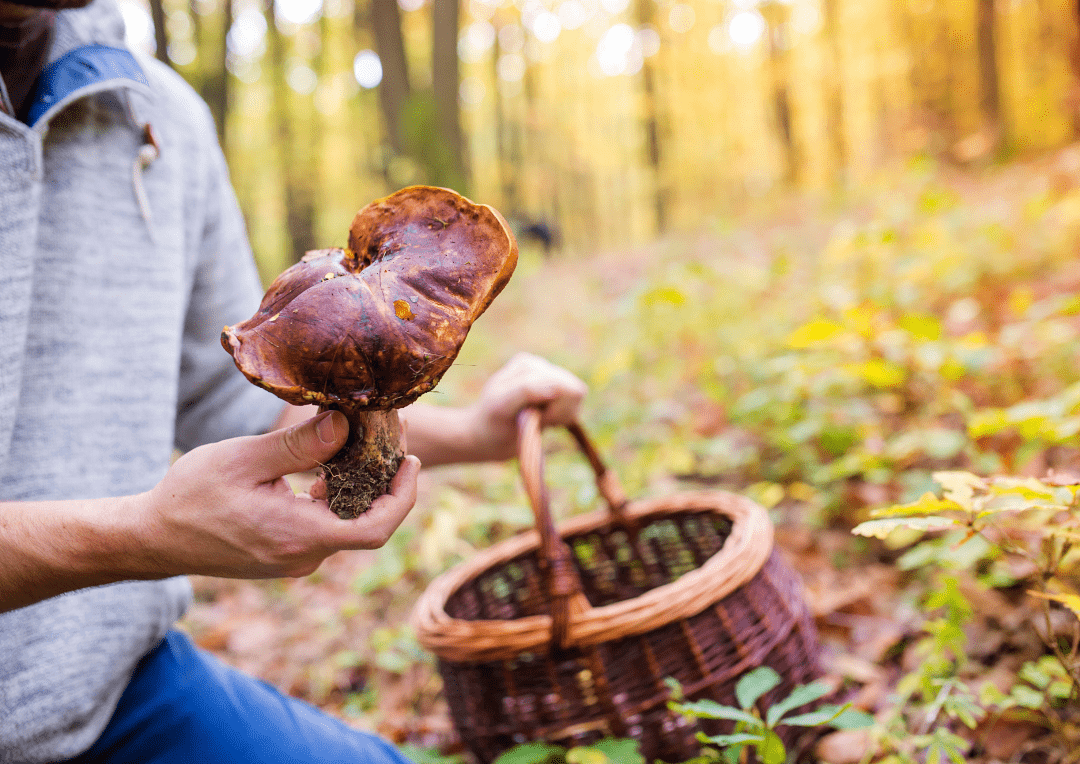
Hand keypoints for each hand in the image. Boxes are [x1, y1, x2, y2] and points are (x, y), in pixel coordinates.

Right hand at [133, 410, 419, 578]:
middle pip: (366, 522)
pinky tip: (329, 465)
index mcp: (298, 535)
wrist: (153, 538)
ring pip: (346, 523)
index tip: (411, 460)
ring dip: (361, 487)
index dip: (403, 496)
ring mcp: (295, 559)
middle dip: (385, 481)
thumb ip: (299, 444)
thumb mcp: (244, 459)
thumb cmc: (190, 496)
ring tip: (363, 442)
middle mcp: (304, 556)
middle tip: (391, 437)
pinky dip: (336, 496)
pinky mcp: (286, 553)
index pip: (375, 529)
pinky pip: (325, 526)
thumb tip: (345, 423)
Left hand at [466, 352, 587, 460]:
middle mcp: (541, 367)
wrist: (486, 436)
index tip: (532, 420)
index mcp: (528, 365)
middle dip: (560, 412)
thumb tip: (555, 388)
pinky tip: (545, 420)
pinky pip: (576, 404)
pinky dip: (564, 417)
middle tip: (536, 421)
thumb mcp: (502, 405)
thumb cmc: (491, 421)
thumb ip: (526, 391)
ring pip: (578, 395)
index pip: (562, 385)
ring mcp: (550, 378)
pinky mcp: (557, 393)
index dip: (554, 409)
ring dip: (562, 415)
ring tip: (538, 421)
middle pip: (576, 389)